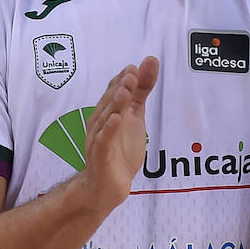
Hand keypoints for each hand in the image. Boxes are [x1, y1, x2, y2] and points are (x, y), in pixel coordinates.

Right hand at [80, 56, 158, 210]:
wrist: (107, 186)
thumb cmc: (119, 149)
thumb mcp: (135, 116)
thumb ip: (141, 90)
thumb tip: (150, 61)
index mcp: (109, 111)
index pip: (115, 89)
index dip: (125, 78)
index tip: (136, 67)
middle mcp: (101, 122)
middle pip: (110, 101)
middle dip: (121, 87)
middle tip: (132, 74)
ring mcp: (99, 138)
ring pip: (106, 118)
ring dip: (114, 104)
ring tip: (124, 91)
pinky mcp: (101, 156)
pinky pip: (103, 141)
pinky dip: (109, 130)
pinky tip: (116, 119)